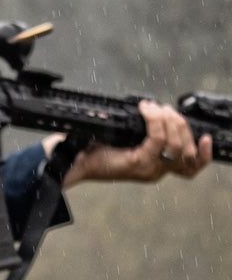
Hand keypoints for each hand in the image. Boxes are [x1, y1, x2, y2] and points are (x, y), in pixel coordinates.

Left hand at [57, 100, 213, 187]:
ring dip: (168, 121)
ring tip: (155, 108)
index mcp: (155, 167)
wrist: (73, 160)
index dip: (204, 153)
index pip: (191, 166)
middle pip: (185, 150)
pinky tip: (147, 110)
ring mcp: (148, 169)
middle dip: (180, 124)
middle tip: (164, 109)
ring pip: (174, 145)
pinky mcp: (137, 164)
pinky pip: (156, 140)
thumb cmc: (93, 147)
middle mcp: (156, 171)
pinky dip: (155, 121)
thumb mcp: (123, 138)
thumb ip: (142, 131)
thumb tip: (153, 109)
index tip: (205, 136)